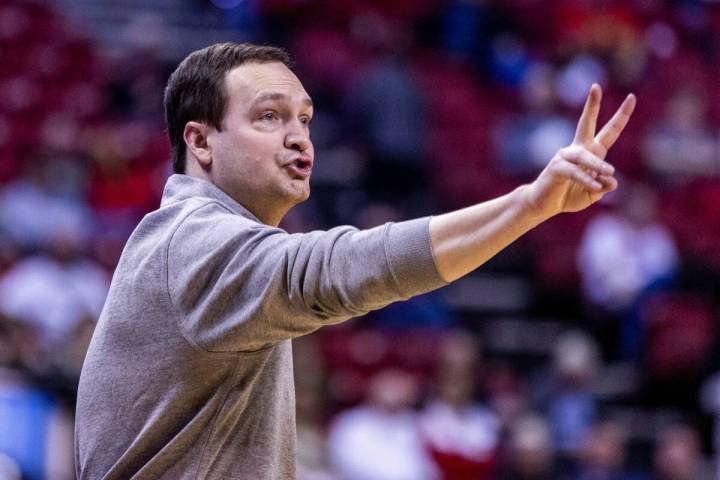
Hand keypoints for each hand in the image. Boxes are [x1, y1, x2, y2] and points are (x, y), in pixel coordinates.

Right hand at [524, 84, 635, 216]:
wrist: (543, 204)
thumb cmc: (567, 196)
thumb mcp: (593, 193)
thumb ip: (603, 187)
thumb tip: (611, 181)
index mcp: (591, 152)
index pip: (609, 132)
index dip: (621, 116)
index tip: (632, 97)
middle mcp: (577, 149)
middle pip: (586, 124)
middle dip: (591, 105)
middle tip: (595, 87)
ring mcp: (565, 157)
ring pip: (585, 155)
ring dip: (598, 164)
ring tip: (609, 172)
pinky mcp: (556, 167)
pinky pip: (575, 172)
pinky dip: (586, 179)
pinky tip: (594, 186)